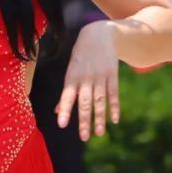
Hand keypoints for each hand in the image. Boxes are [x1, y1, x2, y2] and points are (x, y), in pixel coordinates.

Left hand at [57, 20, 119, 141]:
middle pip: (85, 102)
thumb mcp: (71, 70)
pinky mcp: (112, 74)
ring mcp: (100, 76)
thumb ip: (66, 92)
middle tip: (84, 137)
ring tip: (99, 133)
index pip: (67, 96)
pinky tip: (115, 119)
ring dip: (100, 118)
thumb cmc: (81, 56)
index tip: (61, 124)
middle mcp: (86, 77)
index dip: (64, 109)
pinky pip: (113, 93)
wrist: (99, 34)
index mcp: (72, 77)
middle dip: (84, 120)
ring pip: (100, 100)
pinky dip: (114, 106)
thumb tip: (56, 111)